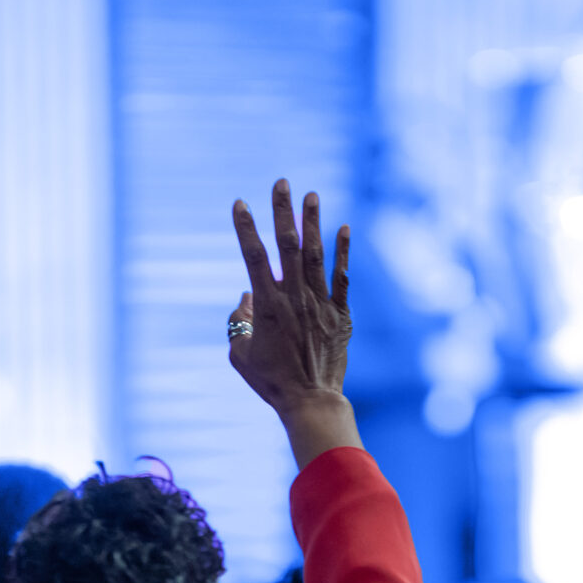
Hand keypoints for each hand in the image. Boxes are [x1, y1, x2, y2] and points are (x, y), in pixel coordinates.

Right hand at [229, 179, 360, 466]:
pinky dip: (343, 252)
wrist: (310, 400)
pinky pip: (342, 277)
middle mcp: (294, 298)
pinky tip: (344, 227)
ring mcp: (320, 304)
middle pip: (288, 245)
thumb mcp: (240, 354)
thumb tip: (246, 295)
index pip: (253, 256)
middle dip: (283, 211)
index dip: (246, 228)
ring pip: (316, 254)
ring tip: (312, 194)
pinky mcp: (340, 314)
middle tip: (282, 182)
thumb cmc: (271, 382)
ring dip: (313, 222)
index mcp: (267, 306)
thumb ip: (238, 321)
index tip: (240, 203)